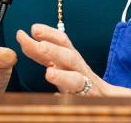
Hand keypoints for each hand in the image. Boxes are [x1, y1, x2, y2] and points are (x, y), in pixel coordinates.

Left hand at [16, 23, 130, 96]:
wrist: (108, 100)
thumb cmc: (82, 82)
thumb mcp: (62, 64)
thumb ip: (45, 55)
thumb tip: (22, 38)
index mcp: (72, 60)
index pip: (62, 42)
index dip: (48, 34)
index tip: (33, 28)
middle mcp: (80, 70)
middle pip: (70, 57)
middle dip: (55, 51)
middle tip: (40, 45)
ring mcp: (86, 87)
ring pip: (76, 81)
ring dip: (63, 76)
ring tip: (49, 74)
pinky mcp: (90, 101)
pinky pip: (82, 101)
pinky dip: (69, 100)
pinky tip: (57, 98)